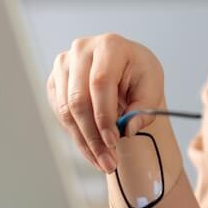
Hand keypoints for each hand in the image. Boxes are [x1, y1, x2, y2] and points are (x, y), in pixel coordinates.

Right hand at [46, 34, 165, 173]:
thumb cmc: (139, 74)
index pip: (99, 83)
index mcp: (109, 45)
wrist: (124, 67)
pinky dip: (76, 136)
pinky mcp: (55, 81)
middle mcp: (81, 50)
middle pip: (78, 100)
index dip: (104, 115)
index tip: (114, 141)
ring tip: (103, 162)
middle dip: (93, 136)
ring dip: (84, 142)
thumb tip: (128, 129)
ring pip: (66, 111)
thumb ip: (145, 108)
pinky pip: (61, 114)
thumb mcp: (152, 87)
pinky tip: (92, 150)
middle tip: (108, 162)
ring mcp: (63, 65)